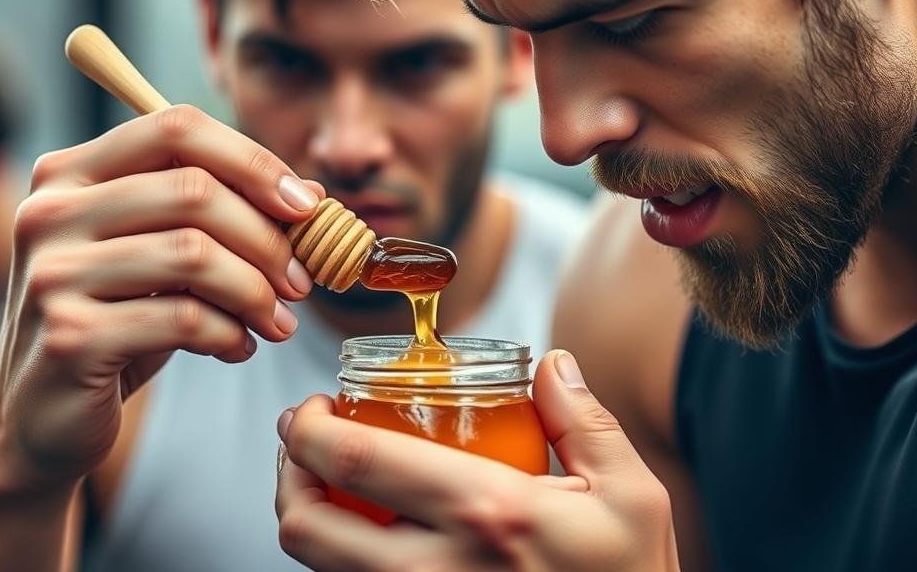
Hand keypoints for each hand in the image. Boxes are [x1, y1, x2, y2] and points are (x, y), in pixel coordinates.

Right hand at [0, 105, 322, 497]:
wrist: (47, 414)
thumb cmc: (119, 319)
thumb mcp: (170, 257)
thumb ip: (230, 215)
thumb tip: (314, 194)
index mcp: (73, 172)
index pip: (176, 127)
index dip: (254, 162)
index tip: (305, 207)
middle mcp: (52, 211)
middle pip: (194, 189)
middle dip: (268, 239)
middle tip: (302, 282)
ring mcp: (53, 273)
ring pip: (193, 253)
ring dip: (257, 292)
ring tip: (279, 322)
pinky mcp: (69, 336)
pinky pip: (182, 318)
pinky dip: (230, 334)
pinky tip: (238, 348)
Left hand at [276, 350, 680, 570]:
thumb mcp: (630, 494)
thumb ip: (583, 420)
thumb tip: (551, 364)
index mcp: (487, 513)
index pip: (358, 460)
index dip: (309, 429)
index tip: (311, 408)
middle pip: (307, 529)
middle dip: (286, 476)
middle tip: (301, 444)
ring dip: (305, 519)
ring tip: (327, 483)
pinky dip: (339, 561)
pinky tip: (364, 534)